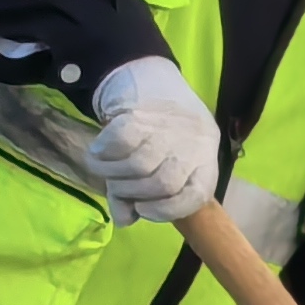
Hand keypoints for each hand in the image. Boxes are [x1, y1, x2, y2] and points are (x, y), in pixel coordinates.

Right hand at [80, 53, 224, 222]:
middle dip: (133, 192)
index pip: (195, 196)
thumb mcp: (162, 167)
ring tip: (103, 170)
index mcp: (206, 163)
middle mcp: (194, 145)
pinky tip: (98, 151)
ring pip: (139, 165)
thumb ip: (142, 198)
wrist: (153, 83)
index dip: (166, 211)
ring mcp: (170, 128)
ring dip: (112, 174)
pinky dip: (104, 151)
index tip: (142, 209)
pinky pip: (121, 141)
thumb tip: (124, 220)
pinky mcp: (143, 113)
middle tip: (117, 188)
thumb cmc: (162, 138)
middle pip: (163, 184)